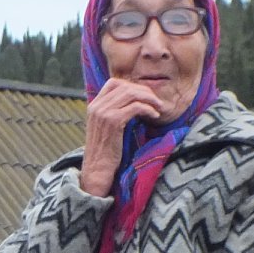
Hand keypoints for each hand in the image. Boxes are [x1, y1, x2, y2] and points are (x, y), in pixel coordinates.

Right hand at [80, 79, 162, 196]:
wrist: (97, 169)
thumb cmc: (106, 152)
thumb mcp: (106, 128)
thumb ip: (114, 113)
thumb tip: (135, 103)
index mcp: (94, 105)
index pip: (114, 83)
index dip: (132, 86)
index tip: (144, 97)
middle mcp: (97, 106)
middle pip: (125, 86)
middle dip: (145, 92)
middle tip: (157, 102)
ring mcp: (103, 112)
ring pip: (131, 93)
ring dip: (149, 99)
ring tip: (159, 109)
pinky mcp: (113, 121)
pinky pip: (135, 107)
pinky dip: (148, 109)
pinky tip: (154, 117)